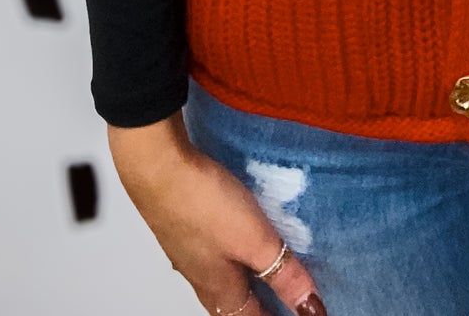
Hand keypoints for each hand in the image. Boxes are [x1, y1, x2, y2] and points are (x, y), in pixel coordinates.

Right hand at [107, 112, 328, 315]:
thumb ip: (284, 274)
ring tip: (268, 267)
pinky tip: (239, 233)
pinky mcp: (185, 225)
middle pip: (236, 304)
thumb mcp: (254, 241)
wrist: (157, 168)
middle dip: (261, 304)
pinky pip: (214, 250)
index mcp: (222, 291)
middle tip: (285, 297)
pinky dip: (234, 252)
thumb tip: (311, 309)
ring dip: (247, 278)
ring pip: (224, 277)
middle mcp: (203, 277)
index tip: (300, 312)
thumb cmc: (204, 205)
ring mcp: (190, 252)